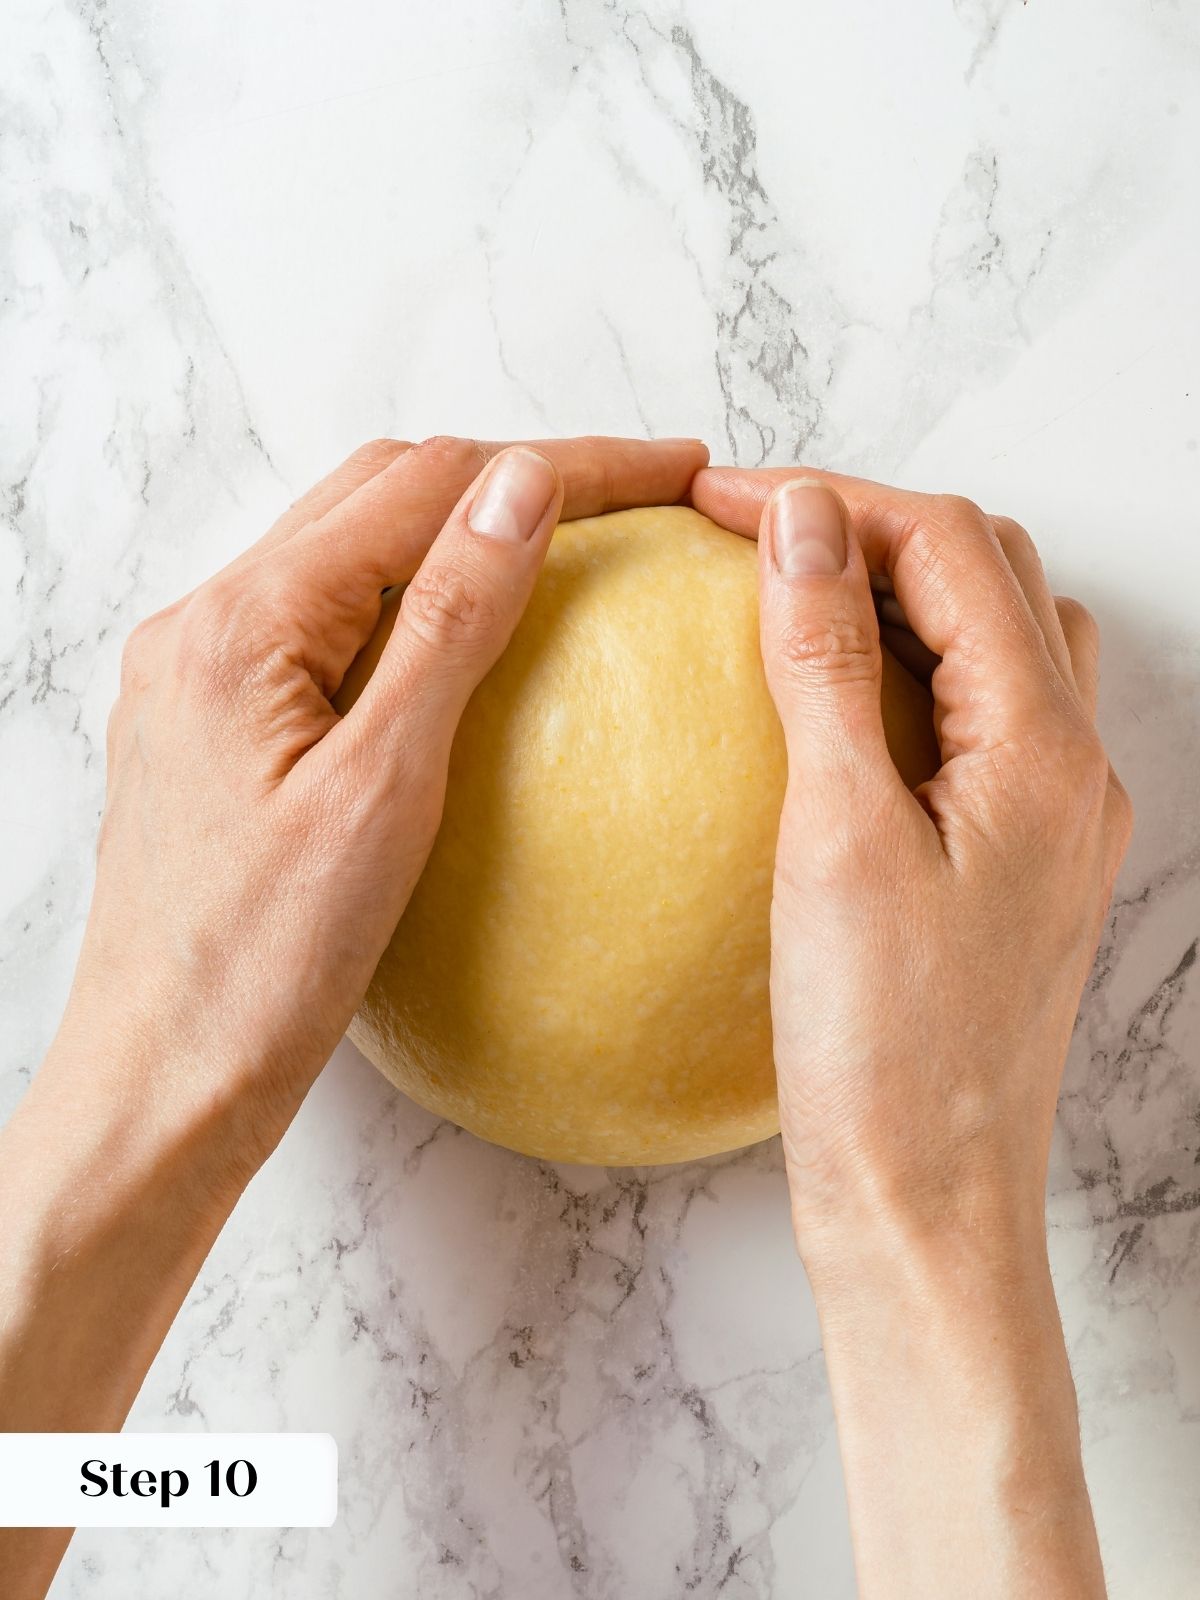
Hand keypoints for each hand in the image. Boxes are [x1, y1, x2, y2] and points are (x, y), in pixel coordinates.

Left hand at [0, 432, 705, 1599]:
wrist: (161, 1084)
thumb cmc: (263, 968)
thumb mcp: (382, 791)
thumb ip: (450, 624)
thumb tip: (520, 487)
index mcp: (241, 623)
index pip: (426, 488)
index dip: (562, 465)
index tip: (673, 468)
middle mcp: (206, 623)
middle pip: (382, 493)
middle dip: (513, 474)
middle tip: (637, 495)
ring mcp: (204, 672)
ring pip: (352, 550)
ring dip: (459, 527)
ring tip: (575, 543)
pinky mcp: (217, 725)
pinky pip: (326, 623)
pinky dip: (410, 600)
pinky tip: (474, 639)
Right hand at [692, 464, 1128, 1598]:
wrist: (926, 1204)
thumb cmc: (882, 1047)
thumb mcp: (836, 836)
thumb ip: (824, 662)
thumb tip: (801, 519)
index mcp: (1047, 748)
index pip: (952, 549)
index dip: (836, 498)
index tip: (719, 499)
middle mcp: (1071, 768)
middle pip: (987, 576)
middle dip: (870, 526)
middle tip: (748, 538)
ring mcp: (1048, 816)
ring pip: (987, 641)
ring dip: (892, 595)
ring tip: (780, 599)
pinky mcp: (1008, 860)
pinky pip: (968, 721)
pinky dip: (898, 676)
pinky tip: (815, 704)